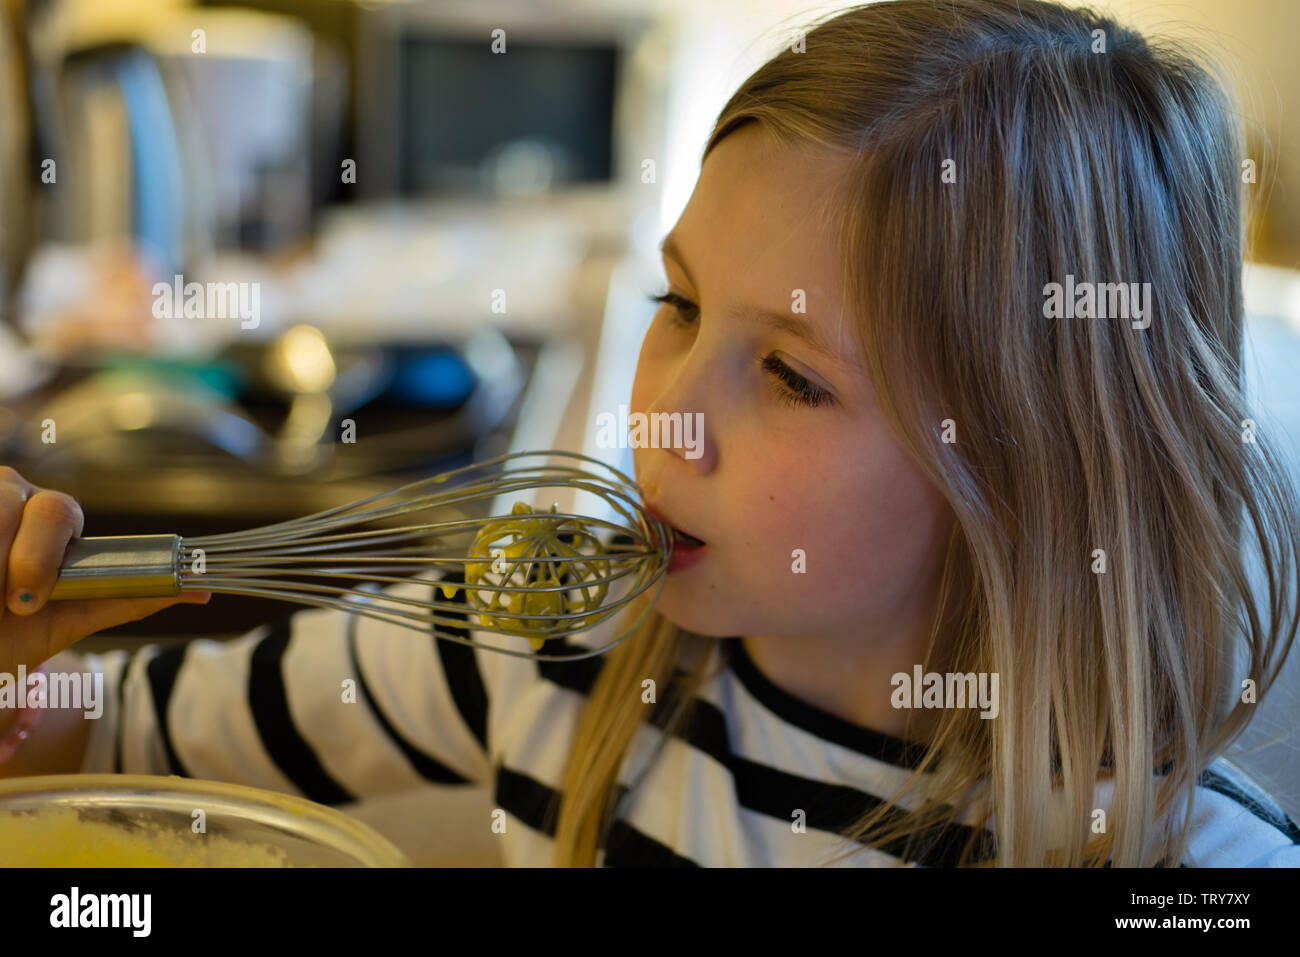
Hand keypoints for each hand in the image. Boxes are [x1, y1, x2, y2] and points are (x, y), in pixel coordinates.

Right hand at [0, 466, 210, 675]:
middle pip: (20, 501)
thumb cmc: (14, 634)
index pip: (57, 510)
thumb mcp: (68, 620)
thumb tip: (202, 591)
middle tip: (5, 605)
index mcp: (52, 518)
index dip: (40, 555)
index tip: (27, 602)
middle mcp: (15, 496)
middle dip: (17, 560)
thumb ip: (127, 599)